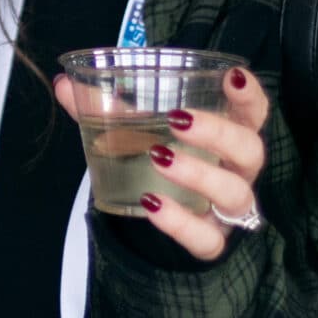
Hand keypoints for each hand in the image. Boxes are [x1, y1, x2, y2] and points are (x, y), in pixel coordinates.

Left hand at [54, 66, 270, 260]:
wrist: (159, 211)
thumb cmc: (160, 156)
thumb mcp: (137, 128)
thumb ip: (104, 106)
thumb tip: (64, 84)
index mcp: (228, 134)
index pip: (253, 112)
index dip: (250, 94)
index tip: (232, 76)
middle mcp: (237, 170)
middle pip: (250, 150)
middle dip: (219, 132)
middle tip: (177, 120)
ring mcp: (227, 209)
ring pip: (235, 194)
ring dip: (199, 173)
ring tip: (159, 156)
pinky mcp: (212, 240)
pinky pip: (206, 238)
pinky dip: (180, 222)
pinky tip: (152, 203)